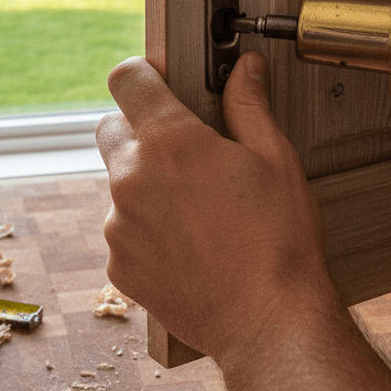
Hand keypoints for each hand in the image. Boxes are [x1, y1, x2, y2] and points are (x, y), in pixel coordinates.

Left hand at [96, 52, 390, 390]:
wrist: (268, 323)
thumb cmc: (278, 241)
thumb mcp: (274, 157)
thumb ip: (249, 104)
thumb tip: (245, 68)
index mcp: (170, 140)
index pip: (127, 80)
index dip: (142, 74)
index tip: (156, 79)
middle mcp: (132, 177)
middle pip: (113, 128)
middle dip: (140, 129)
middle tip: (185, 149)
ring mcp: (120, 224)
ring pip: (120, 183)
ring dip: (145, 183)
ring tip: (197, 207)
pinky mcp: (119, 264)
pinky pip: (123, 229)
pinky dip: (145, 228)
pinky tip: (188, 241)